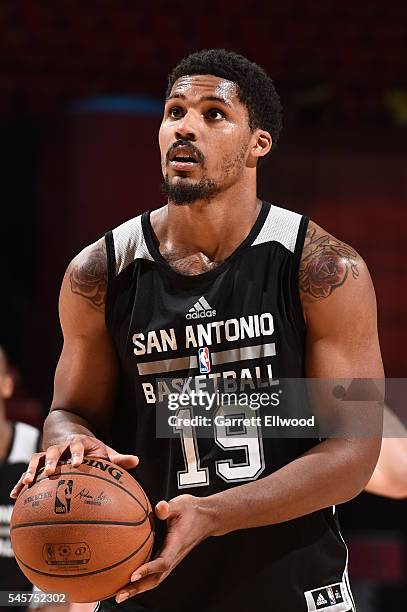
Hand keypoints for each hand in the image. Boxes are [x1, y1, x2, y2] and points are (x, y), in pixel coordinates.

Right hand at [10, 435, 138, 498]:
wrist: (69, 434)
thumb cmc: (90, 449)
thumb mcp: (103, 451)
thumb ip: (117, 458)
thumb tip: (136, 461)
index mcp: (78, 444)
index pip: (78, 446)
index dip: (78, 453)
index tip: (79, 462)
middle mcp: (61, 448)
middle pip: (54, 451)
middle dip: (52, 460)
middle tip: (50, 472)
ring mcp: (47, 455)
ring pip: (37, 460)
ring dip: (32, 470)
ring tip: (26, 482)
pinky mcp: (38, 464)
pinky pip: (28, 473)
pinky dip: (20, 483)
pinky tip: (14, 496)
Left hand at [115, 494, 213, 602]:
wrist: (207, 517)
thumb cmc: (192, 510)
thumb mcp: (181, 504)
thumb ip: (168, 507)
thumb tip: (158, 507)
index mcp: (176, 544)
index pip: (163, 562)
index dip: (148, 570)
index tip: (133, 575)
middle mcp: (174, 555)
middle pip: (156, 578)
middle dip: (138, 588)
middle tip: (119, 595)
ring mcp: (172, 558)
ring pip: (155, 579)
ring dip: (138, 588)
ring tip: (120, 594)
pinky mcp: (169, 557)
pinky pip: (155, 572)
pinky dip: (142, 580)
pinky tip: (129, 579)